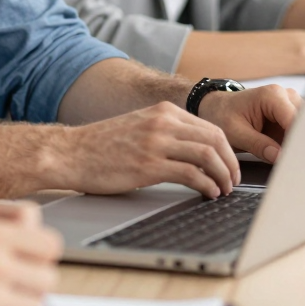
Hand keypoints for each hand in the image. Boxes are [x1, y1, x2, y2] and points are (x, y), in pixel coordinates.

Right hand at [63, 102, 240, 198]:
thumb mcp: (139, 126)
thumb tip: (196, 149)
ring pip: (208, 156)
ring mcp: (155, 142)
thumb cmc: (102, 145)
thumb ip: (165, 131)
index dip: (228, 151)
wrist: (71, 152)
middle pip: (215, 139)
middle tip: (233, 181)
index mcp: (162, 111)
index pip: (211, 127)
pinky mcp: (148, 166)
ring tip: (223, 190)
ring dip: (223, 177)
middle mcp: (161, 122)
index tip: (230, 167)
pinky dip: (207, 187)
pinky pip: (192, 175)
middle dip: (231, 164)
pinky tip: (207, 194)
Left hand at [198, 84, 300, 163]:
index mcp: (272, 95)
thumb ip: (259, 145)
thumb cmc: (222, 115)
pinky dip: (295, 146)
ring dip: (299, 146)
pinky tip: (288, 157)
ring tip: (290, 162)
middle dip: (301, 145)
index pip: (296, 121)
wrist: (216, 108)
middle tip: (294, 165)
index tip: (296, 160)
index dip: (298, 142)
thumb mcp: (235, 132)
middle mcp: (285, 96)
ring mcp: (290, 105)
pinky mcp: (290, 117)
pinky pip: (300, 134)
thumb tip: (281, 157)